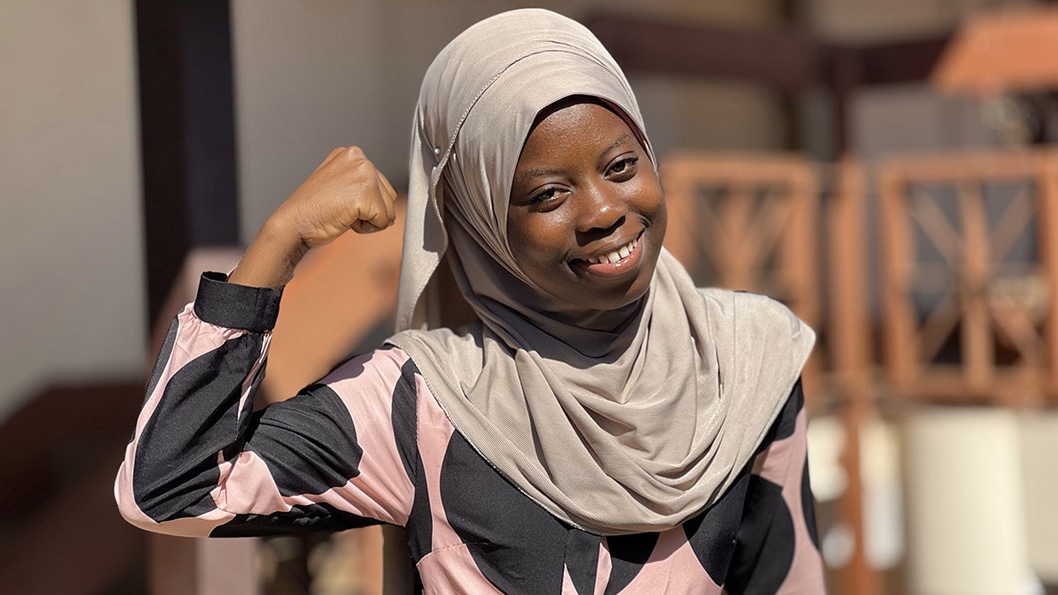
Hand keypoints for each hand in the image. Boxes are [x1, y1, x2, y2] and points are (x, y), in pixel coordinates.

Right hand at [276, 146, 397, 246]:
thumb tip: (387, 200)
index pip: (380, 186)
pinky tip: (344, 219)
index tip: (337, 202)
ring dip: (369, 220)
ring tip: (341, 213)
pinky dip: (367, 229)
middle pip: (389, 196)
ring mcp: (364, 173)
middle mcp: (359, 157)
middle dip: (369, 211)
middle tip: (339, 209)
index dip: (363, 203)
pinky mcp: (366, 192)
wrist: (293, 224)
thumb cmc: (312, 211)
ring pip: (389, 209)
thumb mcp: (338, 186)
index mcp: (350, 154)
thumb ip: (359, 184)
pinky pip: (384, 221)